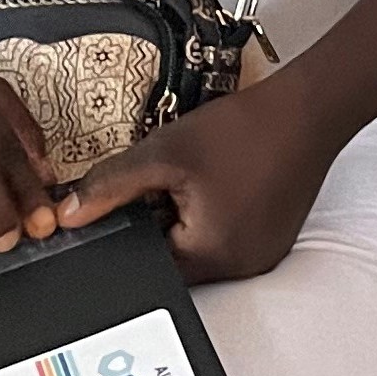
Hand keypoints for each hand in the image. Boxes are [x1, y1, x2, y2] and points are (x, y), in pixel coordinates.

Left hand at [56, 88, 340, 283]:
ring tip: (202, 179)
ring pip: (202, 247)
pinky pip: (229, 237)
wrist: (309, 108)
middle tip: (171, 182)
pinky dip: (217, 215)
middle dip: (162, 222)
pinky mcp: (274, 238)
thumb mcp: (163, 153)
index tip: (137, 197)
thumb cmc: (244, 130)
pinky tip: (225, 181)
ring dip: (189, 219)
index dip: (132, 229)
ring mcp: (263, 255)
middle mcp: (241, 266)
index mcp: (212, 255)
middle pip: (175, 258)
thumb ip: (109, 187)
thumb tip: (67, 216)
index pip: (146, 262)